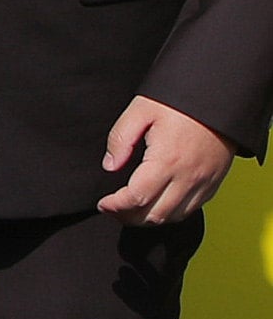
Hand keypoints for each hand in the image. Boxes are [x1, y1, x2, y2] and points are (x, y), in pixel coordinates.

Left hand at [100, 95, 234, 225]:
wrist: (216, 99)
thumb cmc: (177, 102)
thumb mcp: (140, 110)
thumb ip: (121, 139)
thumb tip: (110, 165)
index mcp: (166, 161)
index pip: (137, 198)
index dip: (116, 206)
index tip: (103, 204)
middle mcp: (187, 178)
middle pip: (155, 215)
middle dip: (129, 217)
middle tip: (112, 210)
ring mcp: (203, 184)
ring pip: (174, 217)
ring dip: (149, 219)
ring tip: (129, 209)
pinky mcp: (213, 184)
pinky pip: (191, 210)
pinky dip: (170, 213)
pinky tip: (156, 203)